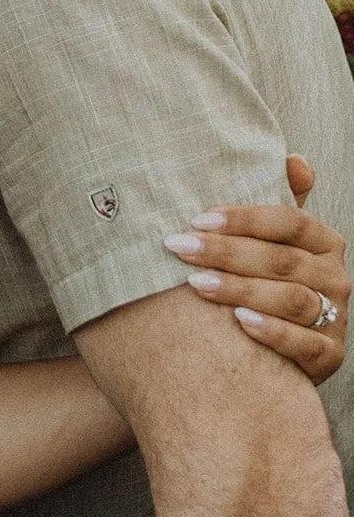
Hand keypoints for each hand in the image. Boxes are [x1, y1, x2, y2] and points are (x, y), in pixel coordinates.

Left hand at [165, 163, 348, 385]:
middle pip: (282, 260)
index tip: (198, 218)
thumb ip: (278, 199)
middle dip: (226, 252)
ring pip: (291, 299)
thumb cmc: (265, 279)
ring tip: (198, 282)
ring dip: (241, 289)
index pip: (289, 222)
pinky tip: (239, 321)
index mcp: (323, 242)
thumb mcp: (270, 238)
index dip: (244, 219)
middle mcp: (335, 277)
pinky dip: (271, 330)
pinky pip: (304, 342)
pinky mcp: (329, 355)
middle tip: (181, 247)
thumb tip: (296, 161)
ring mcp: (335, 318)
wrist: (272, 346)